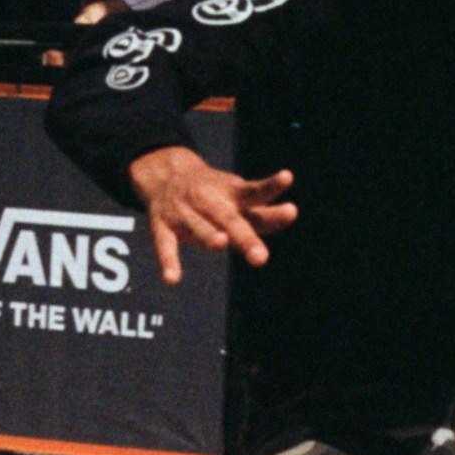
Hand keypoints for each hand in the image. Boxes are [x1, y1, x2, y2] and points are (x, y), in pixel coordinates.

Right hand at [128, 145, 295, 286]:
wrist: (165, 174)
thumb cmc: (212, 193)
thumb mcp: (237, 197)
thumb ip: (263, 214)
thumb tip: (290, 214)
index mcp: (232, 195)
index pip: (255, 196)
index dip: (271, 199)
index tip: (292, 210)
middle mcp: (210, 202)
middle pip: (230, 220)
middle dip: (245, 238)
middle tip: (260, 258)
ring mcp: (185, 213)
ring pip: (198, 227)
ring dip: (208, 236)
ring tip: (220, 243)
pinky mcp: (162, 226)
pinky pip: (165, 245)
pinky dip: (168, 262)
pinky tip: (172, 280)